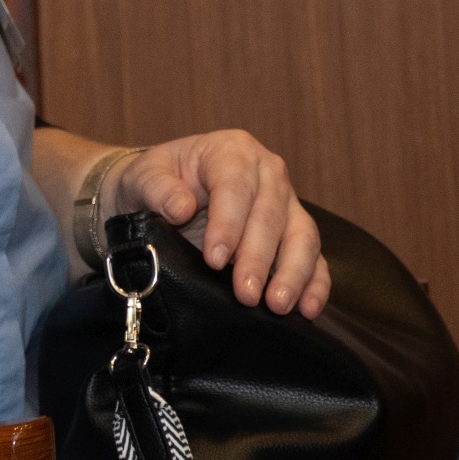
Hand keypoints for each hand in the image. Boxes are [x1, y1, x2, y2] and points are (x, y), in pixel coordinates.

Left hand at [108, 132, 330, 317]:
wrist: (162, 191)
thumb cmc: (156, 181)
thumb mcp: (143, 177)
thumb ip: (156, 188)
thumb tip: (180, 207)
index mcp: (232, 151)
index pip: (235, 187)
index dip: (228, 224)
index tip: (215, 260)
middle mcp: (267, 172)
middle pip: (270, 216)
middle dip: (258, 258)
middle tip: (246, 294)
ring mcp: (287, 203)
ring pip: (302, 236)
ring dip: (292, 274)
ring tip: (277, 306)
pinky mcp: (296, 232)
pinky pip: (315, 258)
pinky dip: (315, 283)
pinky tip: (307, 309)